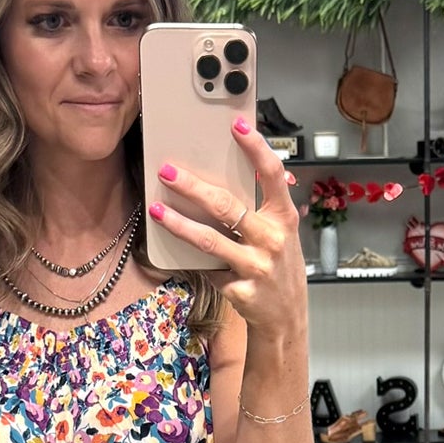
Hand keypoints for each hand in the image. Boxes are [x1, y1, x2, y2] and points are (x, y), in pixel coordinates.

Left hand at [150, 121, 306, 342]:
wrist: (286, 318)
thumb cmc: (279, 268)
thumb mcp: (281, 234)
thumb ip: (262, 208)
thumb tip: (225, 177)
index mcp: (284, 218)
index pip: (272, 174)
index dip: (256, 147)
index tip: (237, 125)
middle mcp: (272, 240)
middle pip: (227, 206)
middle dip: (193, 187)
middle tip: (168, 172)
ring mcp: (256, 267)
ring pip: (210, 240)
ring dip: (179, 223)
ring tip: (157, 209)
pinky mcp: (240, 291)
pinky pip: (206, 269)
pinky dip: (187, 260)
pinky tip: (168, 250)